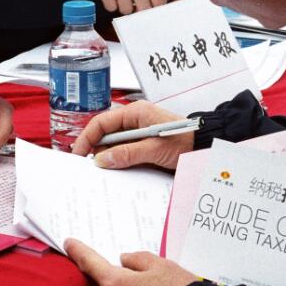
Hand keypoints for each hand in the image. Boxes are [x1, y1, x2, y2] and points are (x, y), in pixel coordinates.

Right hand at [71, 100, 193, 169]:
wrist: (206, 148)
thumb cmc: (186, 141)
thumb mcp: (155, 149)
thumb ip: (128, 154)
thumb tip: (102, 160)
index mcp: (135, 113)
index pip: (102, 122)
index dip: (87, 137)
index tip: (79, 153)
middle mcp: (134, 121)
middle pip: (105, 134)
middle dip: (96, 150)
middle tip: (88, 167)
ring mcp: (137, 134)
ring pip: (113, 146)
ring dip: (108, 158)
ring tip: (102, 172)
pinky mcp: (142, 146)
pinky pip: (123, 153)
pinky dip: (118, 162)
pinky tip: (116, 172)